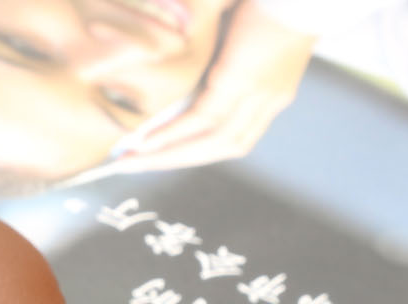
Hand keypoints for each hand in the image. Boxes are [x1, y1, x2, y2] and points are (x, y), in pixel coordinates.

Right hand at [110, 6, 315, 172]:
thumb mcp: (254, 33)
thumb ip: (232, 54)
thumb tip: (195, 56)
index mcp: (274, 94)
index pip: (231, 135)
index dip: (196, 149)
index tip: (164, 154)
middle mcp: (267, 103)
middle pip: (217, 148)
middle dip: (173, 161)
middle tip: (135, 166)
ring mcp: (255, 95)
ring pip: (207, 142)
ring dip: (166, 156)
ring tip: (133, 160)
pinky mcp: (240, 81)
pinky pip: (200, 119)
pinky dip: (171, 134)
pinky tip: (145, 143)